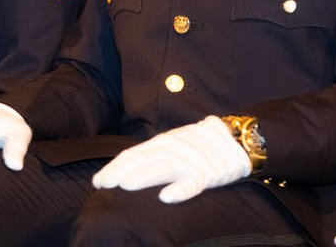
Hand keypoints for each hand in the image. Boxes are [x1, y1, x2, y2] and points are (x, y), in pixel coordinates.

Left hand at [91, 116, 249, 203]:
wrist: (238, 139)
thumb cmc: (201, 145)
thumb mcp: (174, 145)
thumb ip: (153, 155)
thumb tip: (126, 169)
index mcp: (162, 143)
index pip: (134, 155)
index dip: (115, 167)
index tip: (98, 181)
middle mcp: (173, 149)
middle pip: (143, 161)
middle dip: (122, 172)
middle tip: (104, 183)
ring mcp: (190, 161)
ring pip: (163, 168)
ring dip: (145, 176)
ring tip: (127, 185)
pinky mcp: (208, 174)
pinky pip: (193, 183)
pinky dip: (180, 189)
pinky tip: (167, 197)